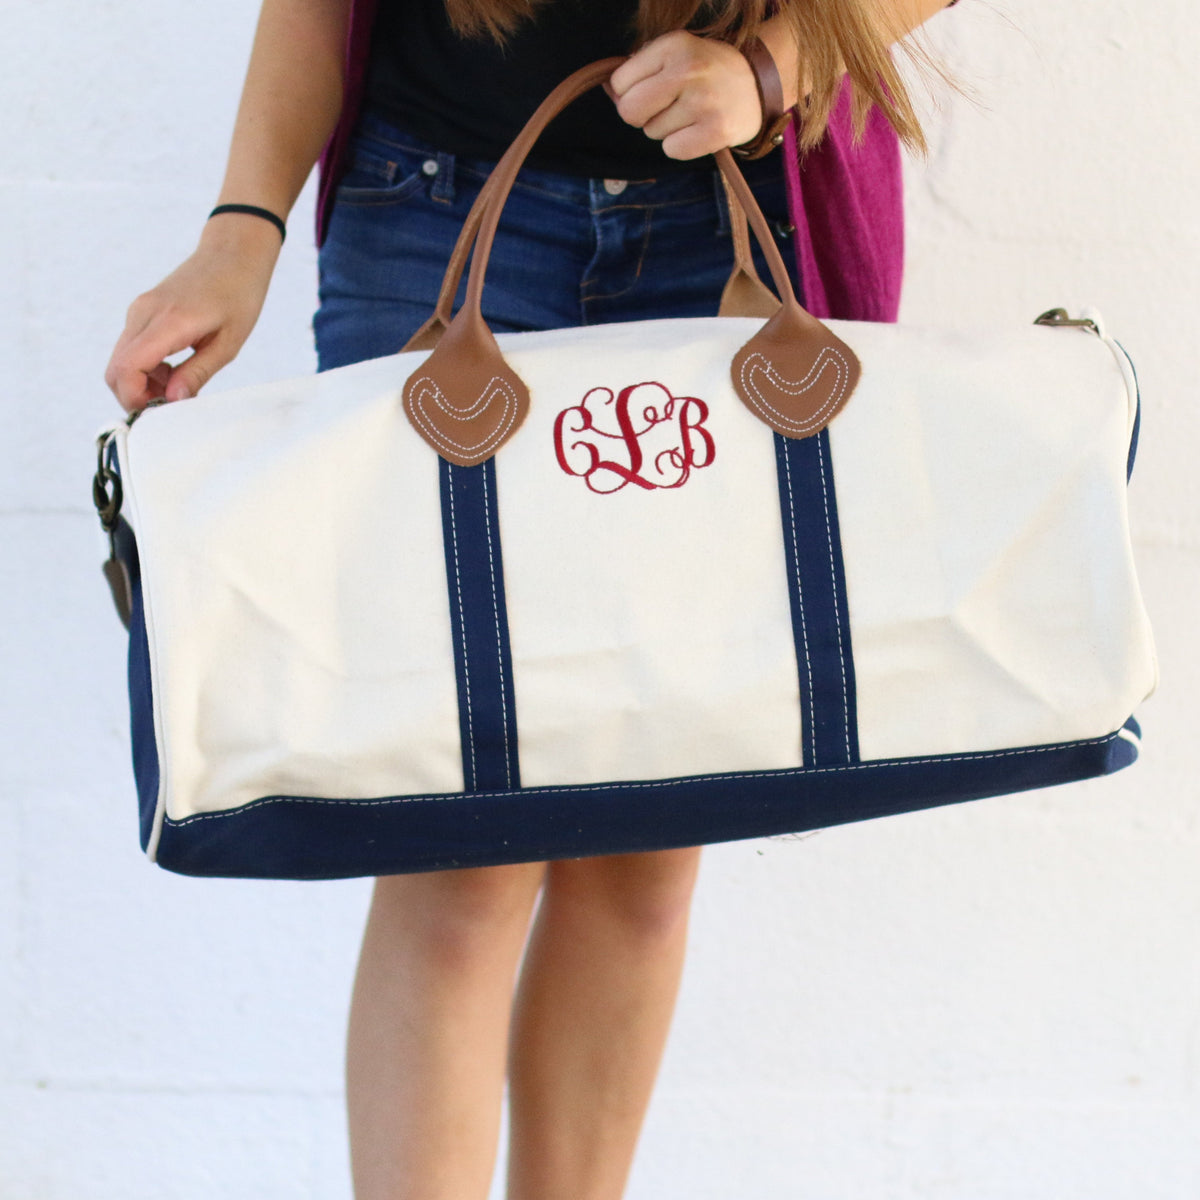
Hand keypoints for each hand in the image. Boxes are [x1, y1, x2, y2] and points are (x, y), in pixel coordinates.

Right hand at [104, 215, 281, 411]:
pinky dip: (146, 368)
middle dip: (135, 395)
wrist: (233, 255)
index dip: (135, 398)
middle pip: (115, 368)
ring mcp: (139, 310)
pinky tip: (175, 370)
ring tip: (181, 385)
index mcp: (168, 321)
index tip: (159, 412)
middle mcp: (144, 313)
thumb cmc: (238, 295)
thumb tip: (173, 400)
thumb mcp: (228, 343)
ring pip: (121, 360)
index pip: (127, 367)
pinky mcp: (142, 311)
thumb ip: (198, 373)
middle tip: (171, 406)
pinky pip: (132, 348)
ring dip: (142, 383)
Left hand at [608, 30, 762, 160]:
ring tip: (691, 113)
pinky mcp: (715, 132)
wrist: (760, 83)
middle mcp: (688, 71)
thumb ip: (640, 68)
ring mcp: (703, 103)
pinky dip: (680, 145)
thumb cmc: (707, 70)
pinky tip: (697, 130)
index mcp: (674, 45)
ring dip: (665, 129)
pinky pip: (671, 150)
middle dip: (640, 115)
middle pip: (630, 112)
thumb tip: (609, 90)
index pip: (620, 82)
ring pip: (652, 132)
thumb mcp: (676, 53)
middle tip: (663, 108)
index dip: (629, 92)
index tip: (650, 90)